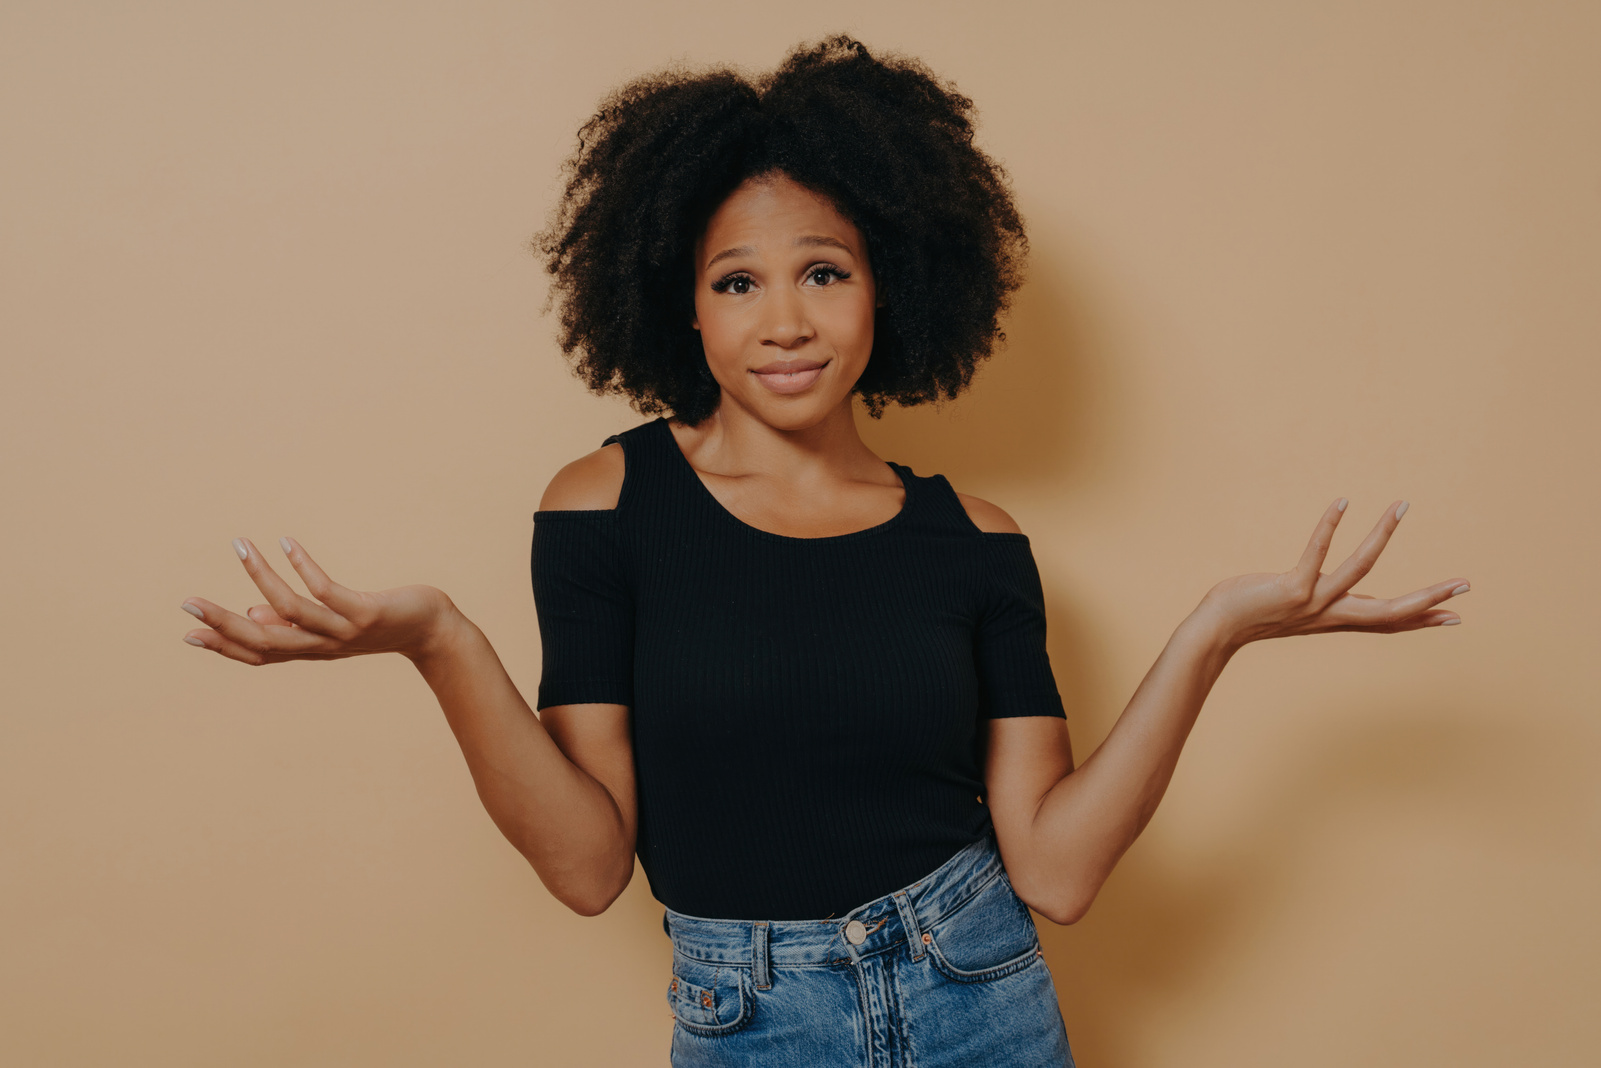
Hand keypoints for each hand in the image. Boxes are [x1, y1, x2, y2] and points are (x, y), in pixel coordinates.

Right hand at [180, 537, 457, 664]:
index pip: (259, 653)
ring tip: (240, 545)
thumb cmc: (380, 624)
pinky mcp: (366, 613)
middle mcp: (322, 645)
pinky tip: (287, 542)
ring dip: (261, 578)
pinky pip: (328, 590)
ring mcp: (344, 631)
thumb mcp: (334, 627)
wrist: (433, 633)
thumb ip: (295, 624)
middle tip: (188, 601)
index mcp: (310, 649)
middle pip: (265, 639)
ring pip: (292, 610)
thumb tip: (254, 611)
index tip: (188, 632)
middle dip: (224, 621)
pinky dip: (304, 566)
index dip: (224, 645)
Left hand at [1196, 499, 1468, 649]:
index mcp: (1336, 619)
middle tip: (1465, 584)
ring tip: (1401, 506)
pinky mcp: (1291, 589)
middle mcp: (1330, 614)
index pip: (1388, 622)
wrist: (1216, 630)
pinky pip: (1315, 553)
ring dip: (1382, 535)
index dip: (1422, 619)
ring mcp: (1313, 603)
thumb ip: (1313, 599)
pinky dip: (1329, 527)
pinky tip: (1342, 502)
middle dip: (1429, 598)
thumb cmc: (1250, 614)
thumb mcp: (1293, 610)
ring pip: (1359, 569)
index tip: (1456, 617)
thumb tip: (1320, 587)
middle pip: (1391, 610)